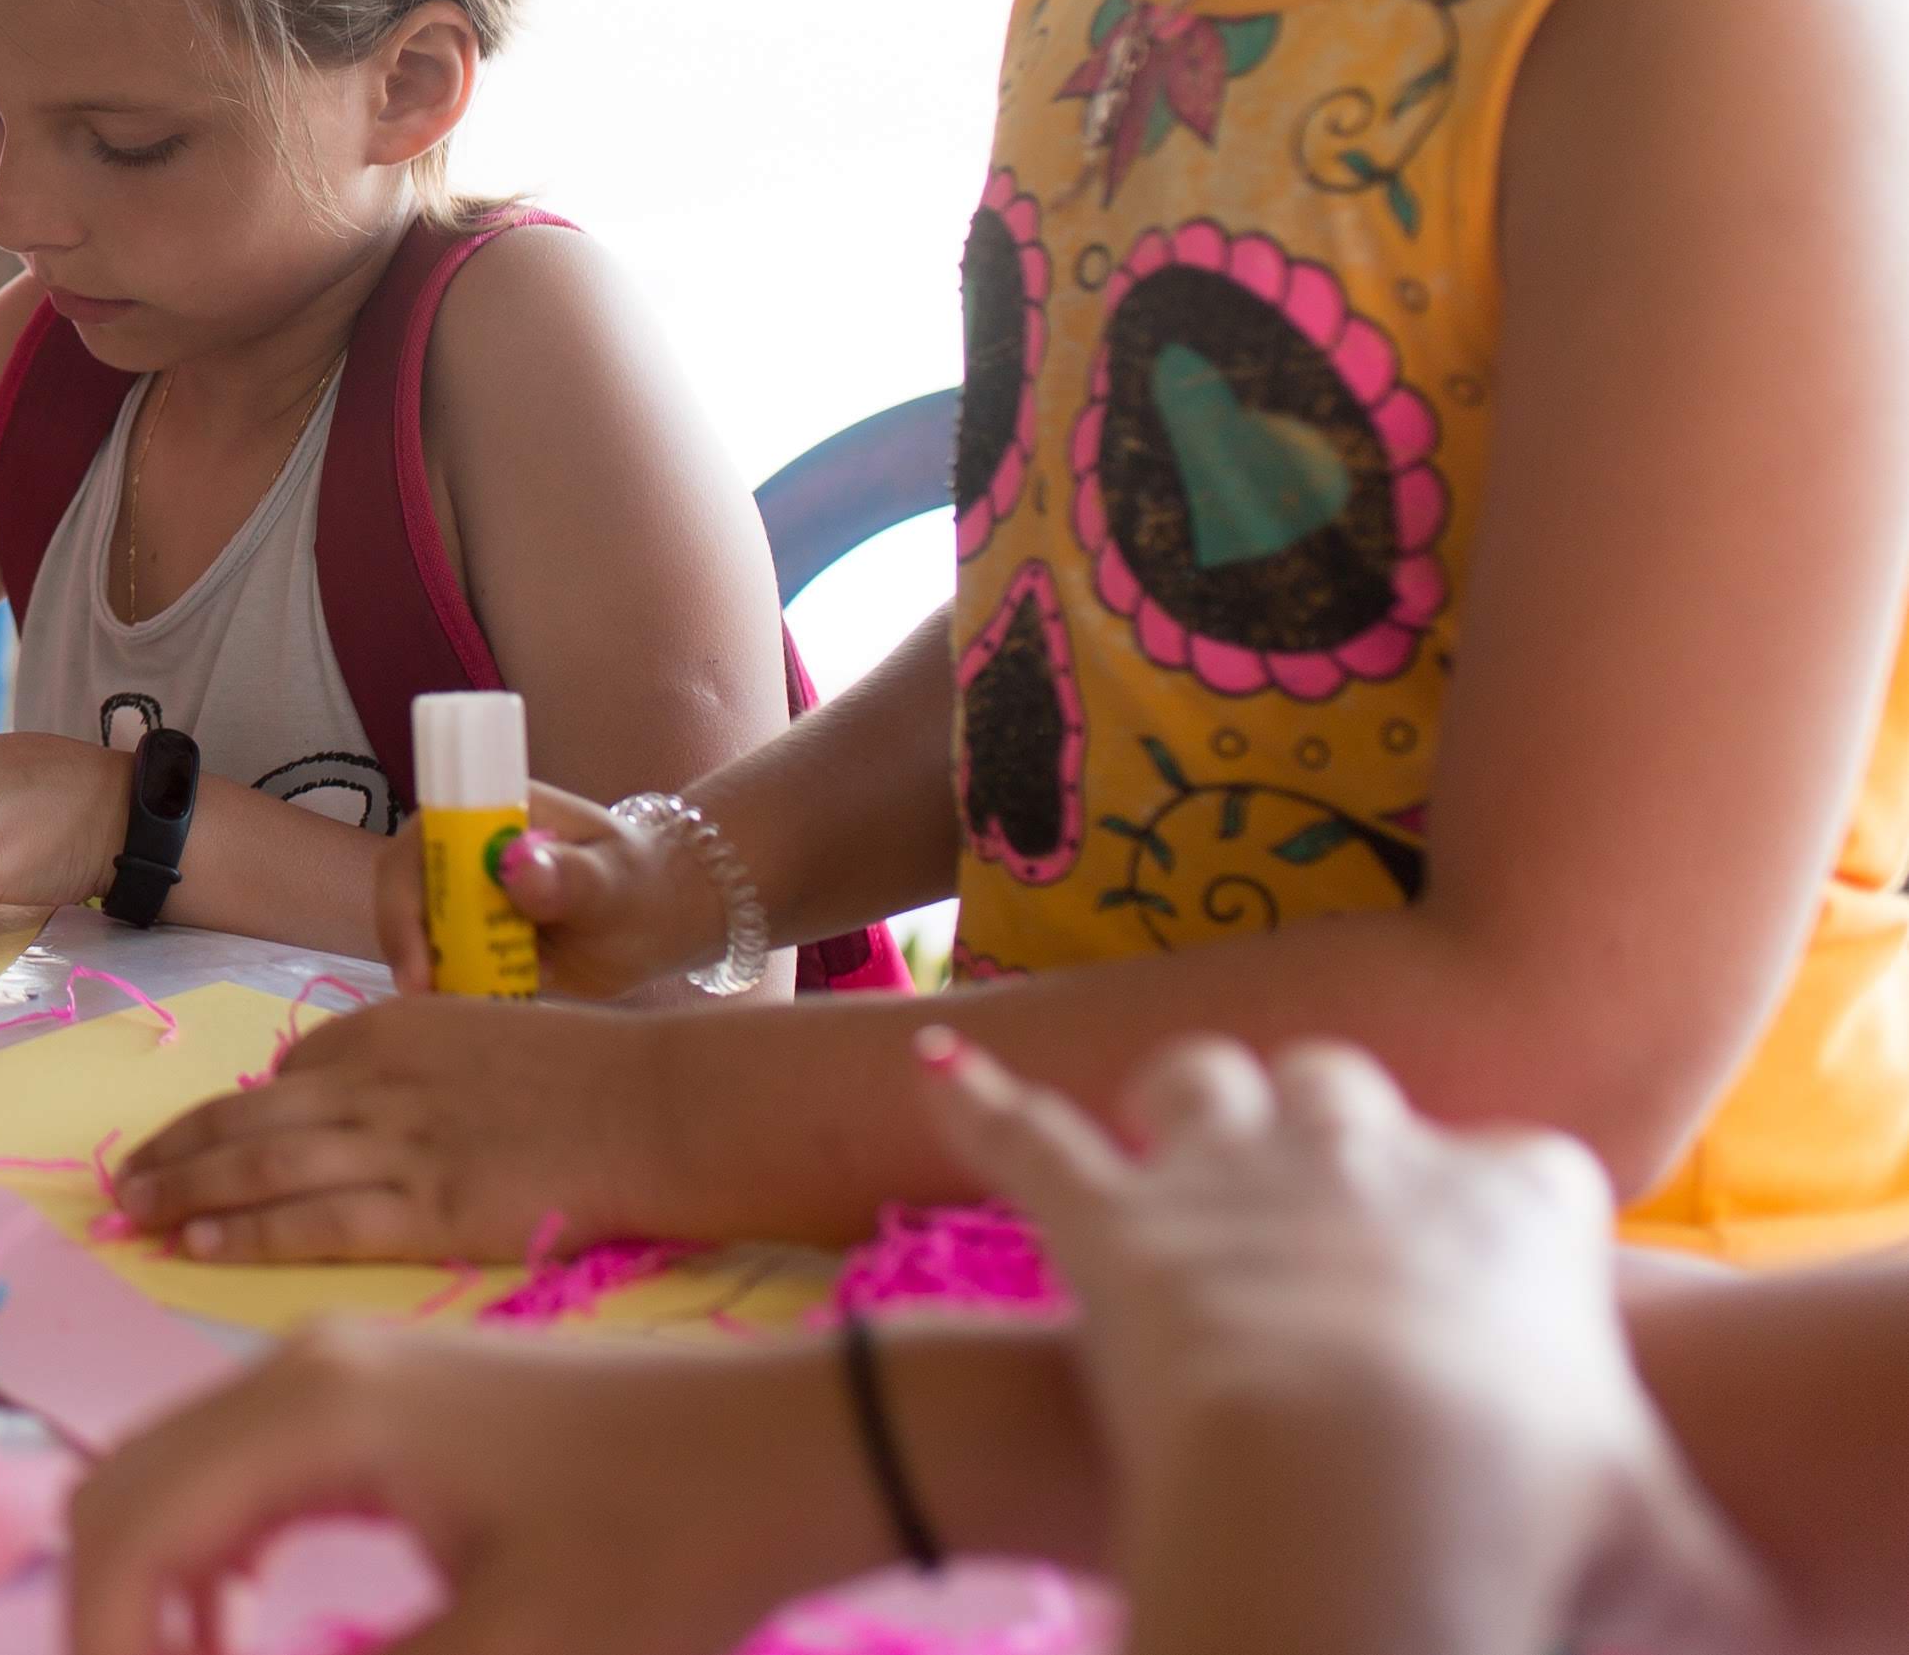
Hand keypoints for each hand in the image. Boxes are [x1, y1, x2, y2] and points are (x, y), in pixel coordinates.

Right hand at [72, 1319, 888, 1654]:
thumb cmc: (665, 1550)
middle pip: (126, 1488)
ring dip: (157, 1586)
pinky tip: (246, 1624)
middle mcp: (296, 1367)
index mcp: (312, 1413)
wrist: (790, 1445)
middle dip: (110, 1617)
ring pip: (172, 1474)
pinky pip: (233, 1465)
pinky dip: (209, 1551)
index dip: (98, 1643)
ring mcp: (331, 1367)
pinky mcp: (369, 1390)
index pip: (131, 1528)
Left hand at [112, 992, 662, 1263]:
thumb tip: (337, 1096)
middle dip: (173, 1148)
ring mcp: (395, 1146)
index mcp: (387, 1031)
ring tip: (131, 1212)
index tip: (192, 1145)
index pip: (288, 1076)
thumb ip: (407, 1066)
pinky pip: (312, 1221)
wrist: (656, 1105)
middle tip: (120, 1179)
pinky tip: (196, 1241)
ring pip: (258, 1164)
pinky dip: (244, 1230)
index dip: (229, 1115)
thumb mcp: (475, 1037)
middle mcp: (373, 1082)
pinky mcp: (425, 1209)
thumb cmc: (587, 1076)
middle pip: (245, 1116)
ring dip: (183, 1186)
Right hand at [367, 781, 721, 996]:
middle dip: (408, 946)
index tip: (420, 959)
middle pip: (406, 893)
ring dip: (427, 975)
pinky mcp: (473, 939)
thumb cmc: (642, 886)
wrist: (662, 919)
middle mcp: (464, 849)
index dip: (406, 898)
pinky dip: (449, 993)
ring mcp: (465, 896)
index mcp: (491, 813)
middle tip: (428, 1000)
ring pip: (417, 934)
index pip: (424, 843)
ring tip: (458, 1018)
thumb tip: (519, 868)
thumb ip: (573, 877)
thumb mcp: (617, 881)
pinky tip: (472, 1019)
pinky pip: (443, 966)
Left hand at [927, 1032, 1779, 1654]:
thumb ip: (1688, 1553)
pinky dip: (980, 1105)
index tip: (1499, 1263)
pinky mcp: (1108, 1217)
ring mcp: (1230, 1171)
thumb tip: (1736, 1615)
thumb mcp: (1653, 1546)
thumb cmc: (1523, 1521)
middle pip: (1345, 1085)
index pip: (1529, 1170)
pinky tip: (941, 1076)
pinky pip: (1024, 1134)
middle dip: (1331, 1125)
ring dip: (1184, 1103)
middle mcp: (1373, 1153)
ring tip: (1165, 1136)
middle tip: (1320, 1187)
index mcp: (1519, 1206)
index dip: (1509, 1213)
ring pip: (1198, 1078)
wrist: (1359, 1487)